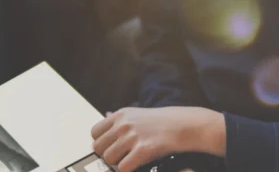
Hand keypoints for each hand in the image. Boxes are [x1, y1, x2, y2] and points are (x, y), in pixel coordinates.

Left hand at [91, 107, 224, 171]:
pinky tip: (137, 165)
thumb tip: (106, 115)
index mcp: (121, 115)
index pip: (94, 133)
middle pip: (99, 148)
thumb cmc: (162, 121)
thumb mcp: (138, 113)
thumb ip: (120, 119)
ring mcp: (133, 136)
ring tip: (131, 160)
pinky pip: (123, 168)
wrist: (184, 124)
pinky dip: (128, 171)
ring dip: (118, 164)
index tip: (110, 148)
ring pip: (109, 160)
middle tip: (121, 157)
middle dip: (108, 156)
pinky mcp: (143, 149)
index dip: (101, 143)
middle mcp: (124, 124)